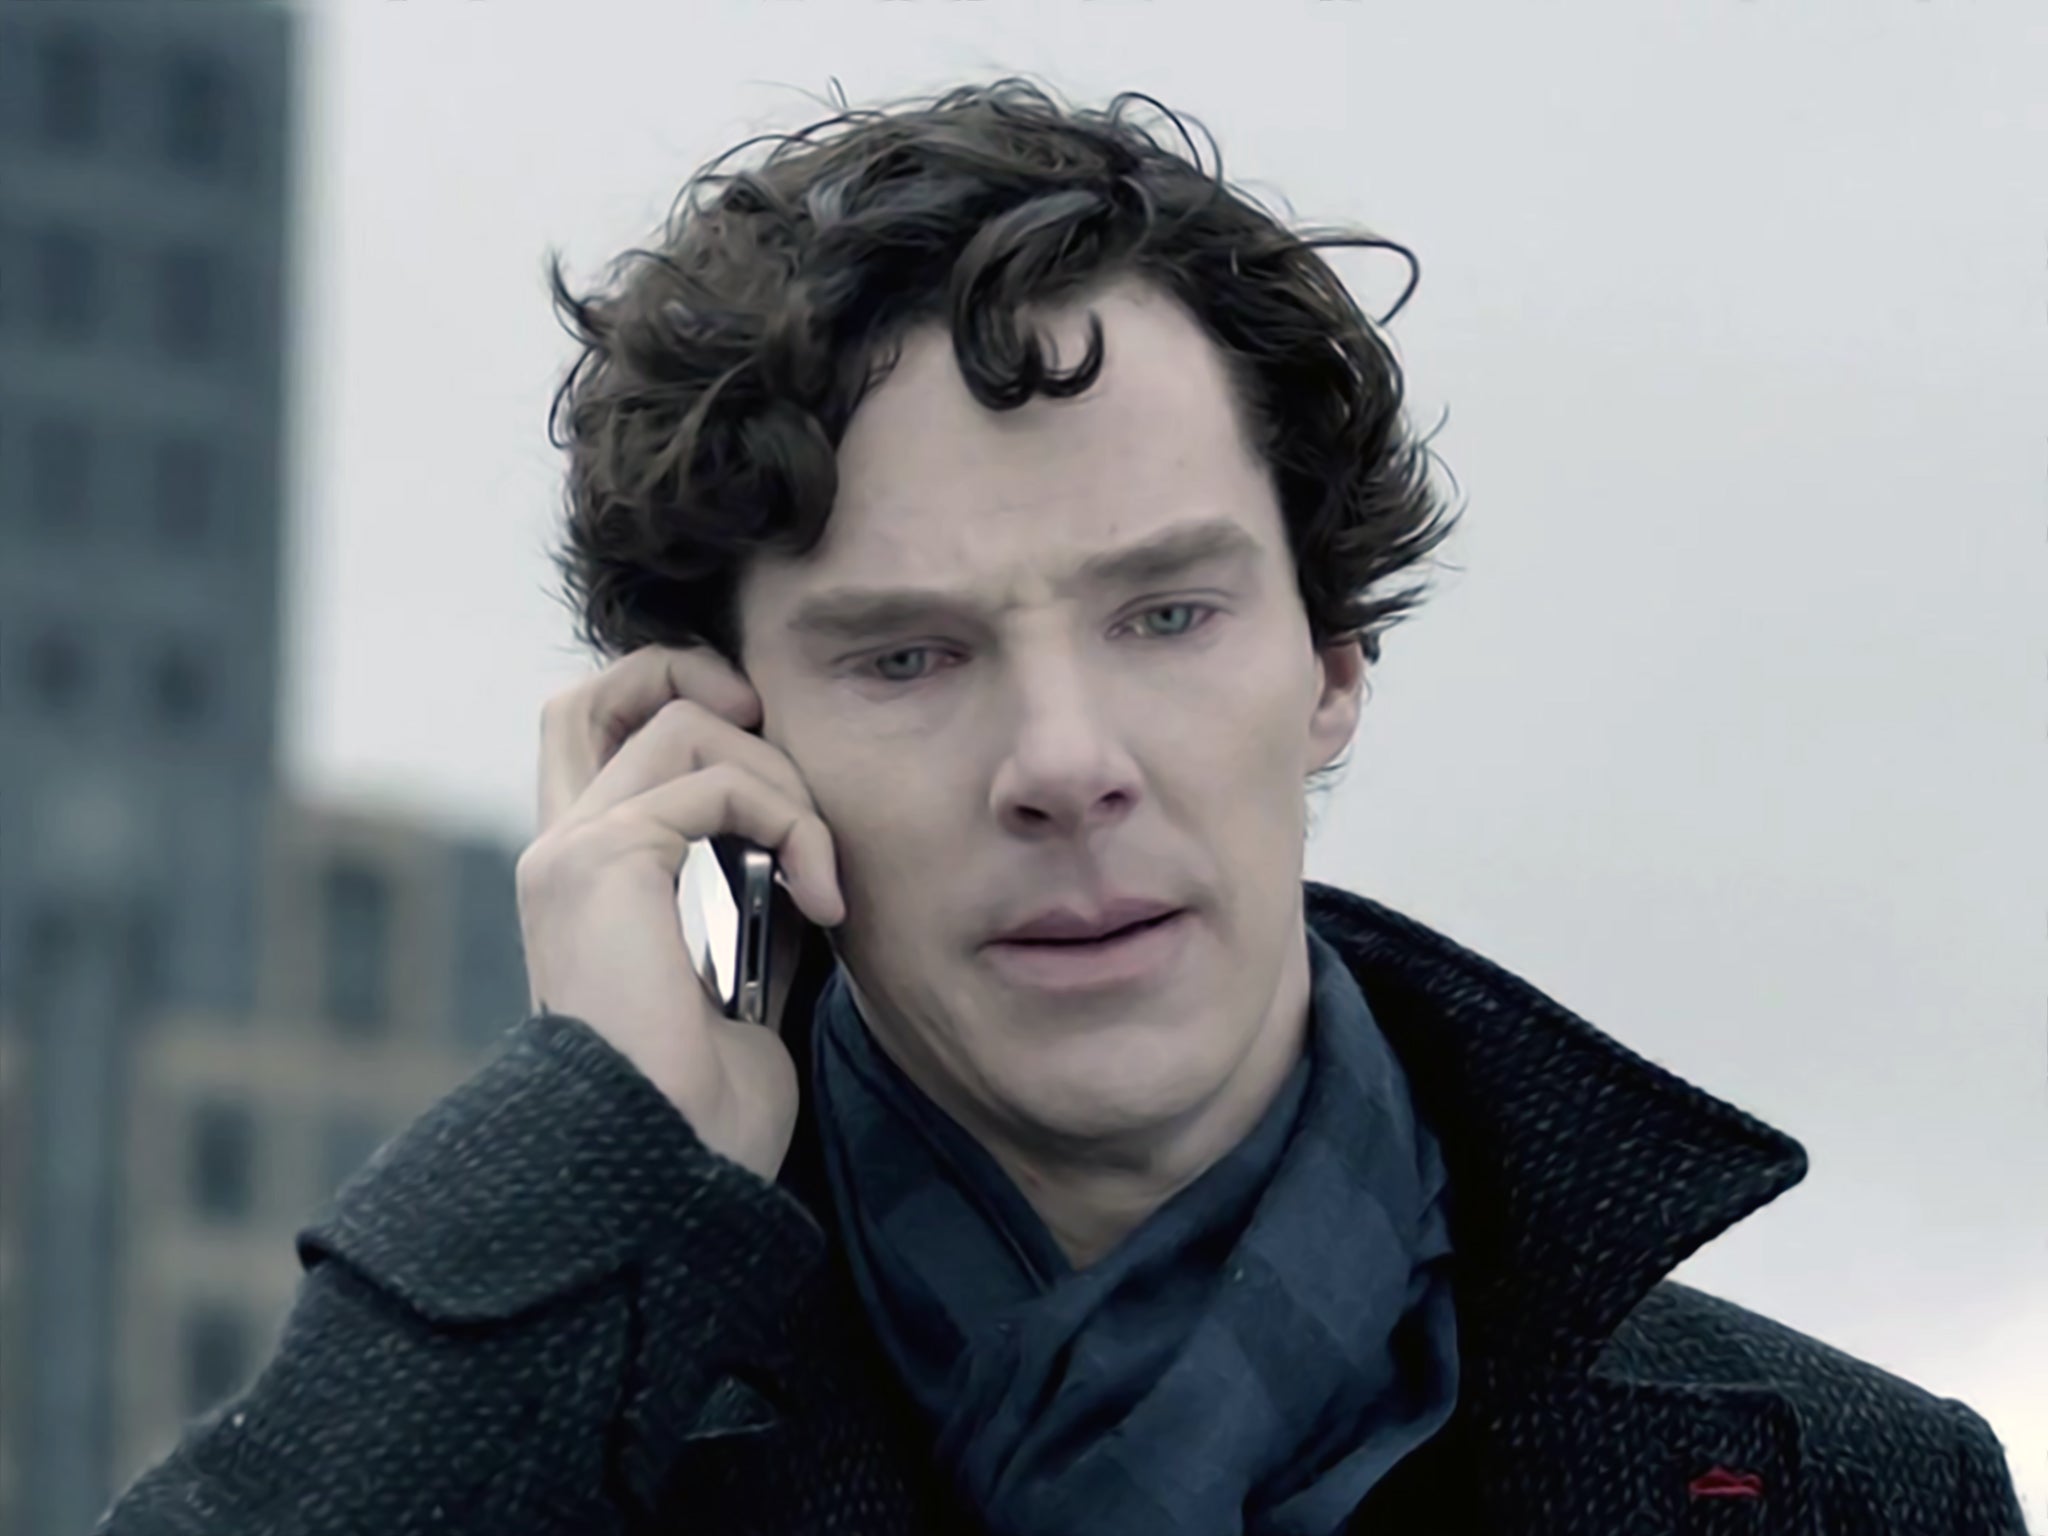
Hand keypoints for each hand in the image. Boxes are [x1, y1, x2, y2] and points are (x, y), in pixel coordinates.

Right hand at [516, 644, 844, 1180]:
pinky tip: (821, 903)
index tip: (768, 764)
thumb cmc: (710, 1105)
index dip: (674, 706)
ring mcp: (573, 849)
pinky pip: (722, 780)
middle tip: (778, 749)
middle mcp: (560, 853)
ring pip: (686, 721)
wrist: (671, 1168)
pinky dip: (795, 822)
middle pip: (598, 691)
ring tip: (821, 875)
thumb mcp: (744, 974)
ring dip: (785, 781)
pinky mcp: (606, 856)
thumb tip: (797, 845)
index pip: (595, 738)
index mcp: (586, 883)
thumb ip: (751, 895)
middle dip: (698, 678)